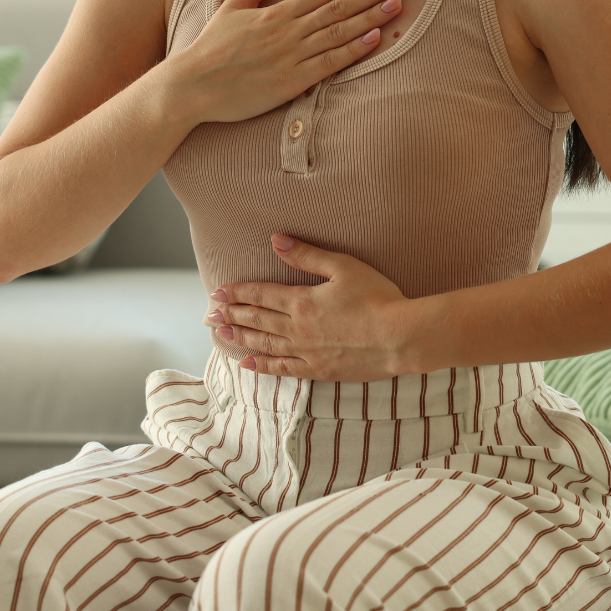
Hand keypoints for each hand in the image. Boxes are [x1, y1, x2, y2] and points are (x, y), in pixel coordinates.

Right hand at [171, 0, 404, 124]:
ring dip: (371, 18)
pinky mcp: (291, 83)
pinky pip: (329, 64)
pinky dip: (353, 50)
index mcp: (276, 12)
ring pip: (339, 33)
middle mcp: (288, 31)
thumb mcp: (235, 5)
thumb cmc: (212, 47)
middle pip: (339, 8)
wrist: (192, 86)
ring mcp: (291, 57)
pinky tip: (375, 39)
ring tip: (397, 5)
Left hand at [203, 234, 415, 380]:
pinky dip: (263, 366)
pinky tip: (249, 364)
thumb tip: (276, 240)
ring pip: (264, 344)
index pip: (261, 295)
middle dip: (232, 314)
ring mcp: (307, 352)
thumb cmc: (377, 297)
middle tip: (210, 313)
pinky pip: (283, 369)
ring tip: (220, 334)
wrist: (400, 337)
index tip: (219, 291)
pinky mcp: (319, 370)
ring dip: (240, 338)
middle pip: (257, 320)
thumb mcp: (343, 266)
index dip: (238, 292)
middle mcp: (298, 329)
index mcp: (302, 302)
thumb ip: (306, 255)